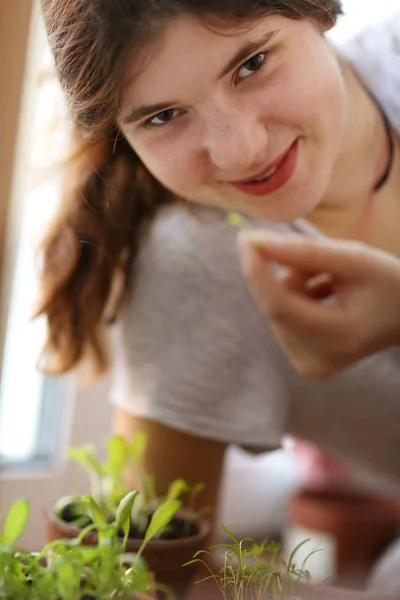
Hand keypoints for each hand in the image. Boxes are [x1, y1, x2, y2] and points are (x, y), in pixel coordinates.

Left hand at [238, 232, 399, 378]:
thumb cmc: (390, 284)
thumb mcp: (354, 260)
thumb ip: (304, 252)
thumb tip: (254, 242)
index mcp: (336, 338)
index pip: (279, 305)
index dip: (257, 270)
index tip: (246, 238)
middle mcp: (317, 360)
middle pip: (278, 306)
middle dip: (287, 273)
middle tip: (316, 255)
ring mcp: (310, 366)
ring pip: (279, 310)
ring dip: (295, 284)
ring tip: (331, 277)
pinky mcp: (306, 364)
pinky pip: (285, 321)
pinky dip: (299, 299)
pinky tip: (326, 292)